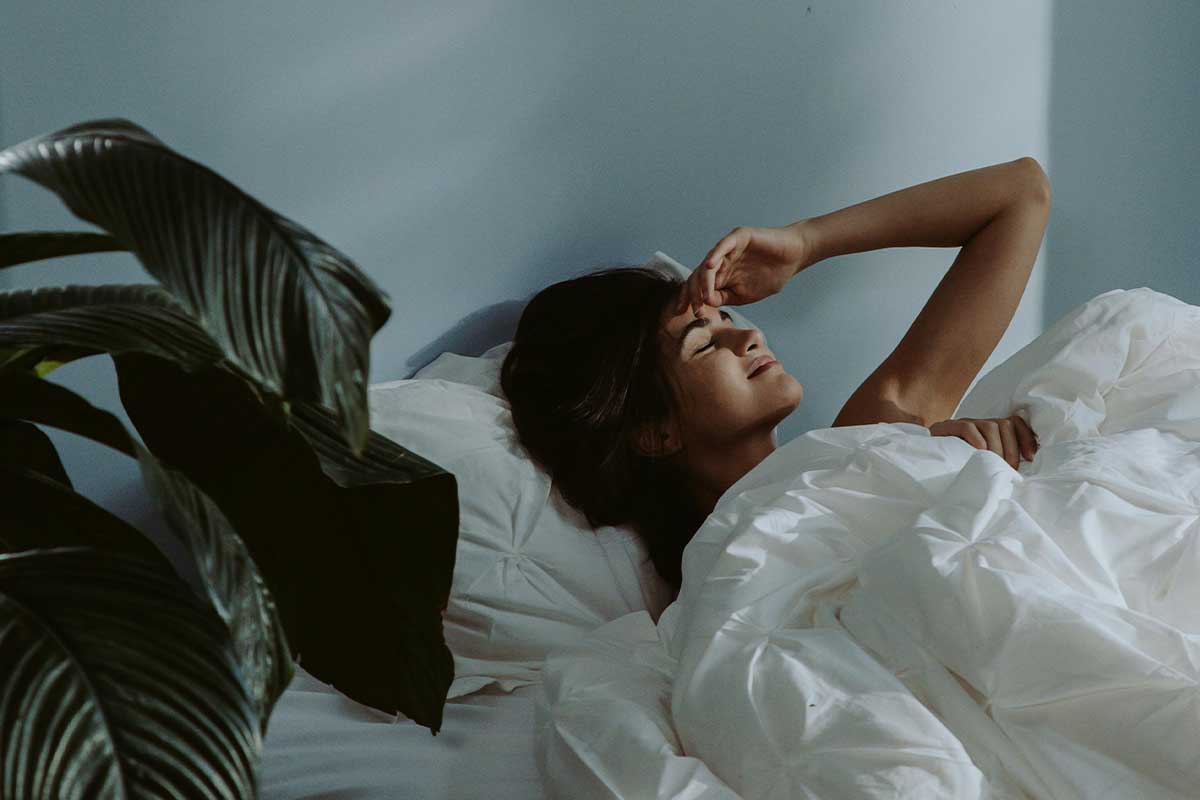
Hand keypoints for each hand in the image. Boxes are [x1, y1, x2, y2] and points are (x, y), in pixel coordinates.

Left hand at [674, 222, 815, 315]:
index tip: (687, 314)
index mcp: (720, 276)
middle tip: (694, 309)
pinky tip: (709, 267)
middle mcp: (720, 261)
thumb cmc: (771, 275)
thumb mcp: (744, 295)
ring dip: (702, 281)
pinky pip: (723, 246)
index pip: (699, 287)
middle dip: (693, 293)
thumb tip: (706, 302)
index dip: (691, 299)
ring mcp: (728, 248)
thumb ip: (725, 298)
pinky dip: (715, 255)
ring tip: (701, 295)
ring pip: (708, 263)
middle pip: (698, 276)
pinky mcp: (738, 237)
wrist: (793, 258)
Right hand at [928, 415, 1039, 469]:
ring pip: (990, 426)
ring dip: (997, 448)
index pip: (1014, 422)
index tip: (1031, 457)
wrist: (924, 462)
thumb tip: (1022, 471)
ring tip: (994, 465)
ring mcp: (963, 424)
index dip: (1026, 437)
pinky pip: (967, 427)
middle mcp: (979, 423)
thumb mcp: (984, 464)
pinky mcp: (947, 428)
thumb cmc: (958, 467)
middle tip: (1009, 469)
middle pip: (1005, 424)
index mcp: (990, 430)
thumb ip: (1000, 463)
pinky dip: (976, 439)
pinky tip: (978, 452)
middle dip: (1012, 449)